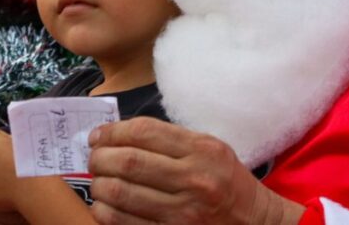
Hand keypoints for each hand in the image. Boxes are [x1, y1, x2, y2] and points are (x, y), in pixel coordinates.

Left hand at [87, 117, 303, 223]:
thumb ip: (169, 139)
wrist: (256, 223)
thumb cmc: (227, 182)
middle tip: (93, 158)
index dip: (111, 132)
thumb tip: (118, 134)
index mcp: (201, 150)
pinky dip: (104, 211)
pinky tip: (103, 204)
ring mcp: (182, 212)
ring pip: (120, 193)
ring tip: (97, 180)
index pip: (143, 132)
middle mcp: (192, 179)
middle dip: (99, 158)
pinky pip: (124, 222)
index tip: (97, 136)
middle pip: (127, 161)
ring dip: (98, 185)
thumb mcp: (210, 148)